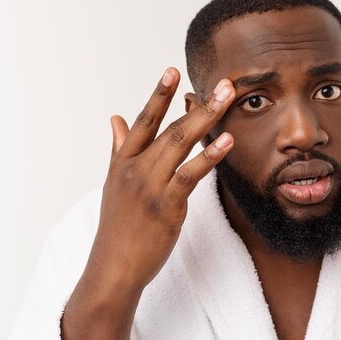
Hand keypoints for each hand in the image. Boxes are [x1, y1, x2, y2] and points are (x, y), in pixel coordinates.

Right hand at [95, 67, 235, 289]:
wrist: (113, 268)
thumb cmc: (117, 227)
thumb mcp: (113, 184)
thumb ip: (119, 149)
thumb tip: (116, 117)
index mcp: (123, 163)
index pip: (143, 122)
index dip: (158, 95)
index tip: (172, 71)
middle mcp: (135, 170)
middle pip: (170, 128)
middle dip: (198, 104)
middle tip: (223, 84)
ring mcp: (151, 188)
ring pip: (181, 145)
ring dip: (207, 119)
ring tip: (227, 100)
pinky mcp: (167, 206)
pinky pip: (191, 175)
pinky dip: (209, 156)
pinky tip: (226, 140)